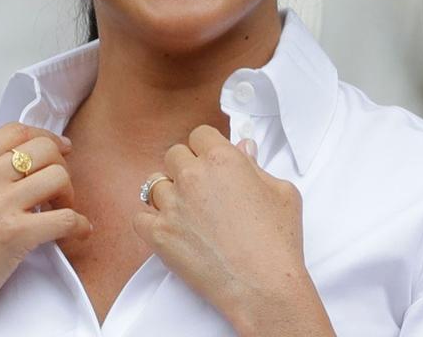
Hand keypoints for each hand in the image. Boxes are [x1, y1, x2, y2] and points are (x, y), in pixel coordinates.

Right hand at [0, 123, 90, 336]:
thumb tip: (19, 160)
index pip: (16, 131)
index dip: (46, 137)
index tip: (59, 148)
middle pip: (44, 149)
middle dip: (60, 166)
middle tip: (57, 189)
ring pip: (59, 177)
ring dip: (69, 195)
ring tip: (60, 211)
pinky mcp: (14, 234)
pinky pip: (66, 218)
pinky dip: (79, 225)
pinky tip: (77, 232)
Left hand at [133, 126, 332, 336]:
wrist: (264, 287)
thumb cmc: (278, 242)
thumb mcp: (282, 193)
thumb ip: (257, 165)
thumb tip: (242, 147)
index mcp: (222, 160)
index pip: (199, 135)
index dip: (206, 149)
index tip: (211, 163)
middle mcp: (192, 176)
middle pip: (174, 155)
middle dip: (186, 168)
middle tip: (202, 192)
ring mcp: (171, 204)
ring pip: (154, 184)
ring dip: (169, 195)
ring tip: (189, 215)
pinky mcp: (157, 232)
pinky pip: (139, 216)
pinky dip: (151, 222)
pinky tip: (170, 230)